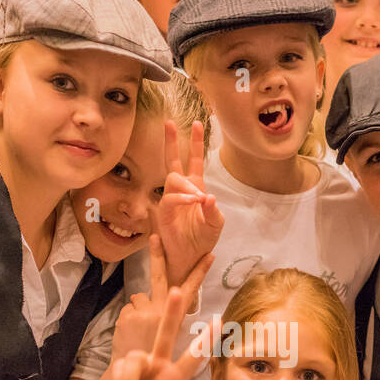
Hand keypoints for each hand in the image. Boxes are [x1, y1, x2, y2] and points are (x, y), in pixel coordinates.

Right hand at [97, 287, 210, 379]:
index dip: (205, 341)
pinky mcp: (123, 366)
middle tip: (176, 291)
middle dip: (170, 313)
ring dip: (129, 379)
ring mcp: (142, 364)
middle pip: (165, 335)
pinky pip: (120, 368)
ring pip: (136, 358)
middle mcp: (160, 365)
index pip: (193, 358)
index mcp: (175, 378)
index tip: (219, 322)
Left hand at [113, 234, 213, 363]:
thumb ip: (158, 317)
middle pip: (161, 280)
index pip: (190, 292)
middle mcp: (160, 315)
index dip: (199, 274)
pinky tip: (129, 336)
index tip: (209, 255)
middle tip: (154, 238)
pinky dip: (126, 319)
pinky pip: (127, 309)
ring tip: (139, 330)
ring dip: (139, 307)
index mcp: (175, 321)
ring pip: (139, 297)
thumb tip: (144, 297)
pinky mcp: (126, 318)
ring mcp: (142, 315)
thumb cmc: (151, 368)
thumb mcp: (163, 345)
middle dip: (159, 257)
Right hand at [155, 120, 222, 288]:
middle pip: (174, 160)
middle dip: (172, 141)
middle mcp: (182, 191)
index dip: (196, 143)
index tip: (197, 123)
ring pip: (173, 178)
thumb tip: (208, 196)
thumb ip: (214, 210)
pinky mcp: (164, 212)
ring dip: (187, 185)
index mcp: (196, 189)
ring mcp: (171, 200)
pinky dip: (182, 198)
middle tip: (170, 122)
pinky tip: (193, 201)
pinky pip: (170, 198)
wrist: (191, 258)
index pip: (194, 161)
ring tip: (199, 198)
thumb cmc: (202, 240)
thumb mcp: (215, 224)